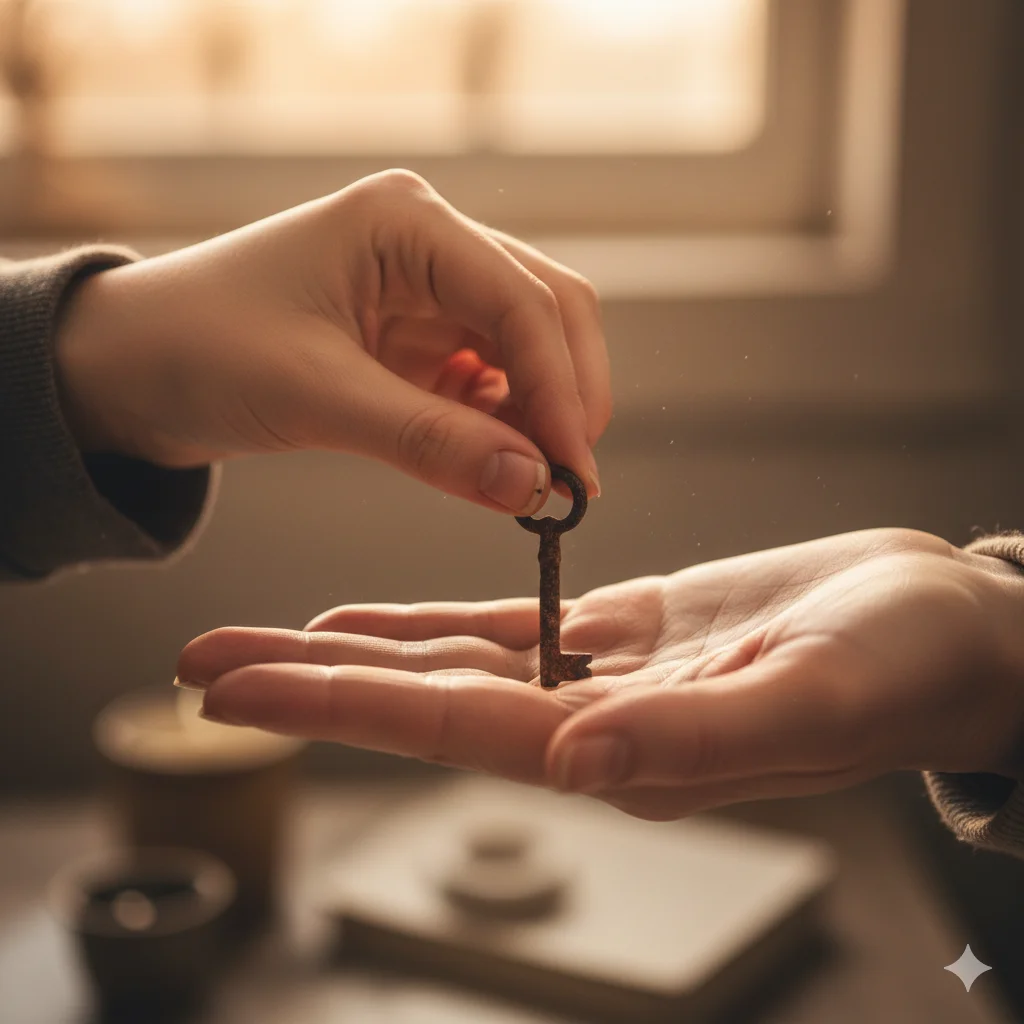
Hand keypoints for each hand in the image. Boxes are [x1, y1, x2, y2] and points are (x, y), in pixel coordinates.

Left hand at [55, 170, 608, 514]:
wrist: (125, 367)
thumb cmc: (196, 350)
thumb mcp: (315, 396)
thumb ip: (431, 441)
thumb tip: (534, 486)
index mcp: (406, 222)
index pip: (521, 299)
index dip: (561, 388)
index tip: (573, 473)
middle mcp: (429, 244)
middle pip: (547, 310)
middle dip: (567, 395)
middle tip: (570, 482)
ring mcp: (427, 291)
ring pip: (528, 346)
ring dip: (542, 412)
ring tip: (535, 484)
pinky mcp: (417, 338)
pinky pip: (490, 378)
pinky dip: (506, 422)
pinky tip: (498, 462)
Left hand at [177, 528, 1023, 819]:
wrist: (940, 629)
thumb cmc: (902, 670)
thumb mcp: (814, 694)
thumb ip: (692, 736)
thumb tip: (573, 761)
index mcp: (621, 747)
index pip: (447, 726)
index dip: (334, 710)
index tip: (232, 690)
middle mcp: (591, 721)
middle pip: (421, 697)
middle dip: (308, 683)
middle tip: (200, 662)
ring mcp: (601, 674)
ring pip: (452, 657)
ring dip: (356, 648)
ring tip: (268, 636)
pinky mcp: (625, 628)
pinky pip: (507, 620)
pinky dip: (435, 616)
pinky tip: (376, 616)